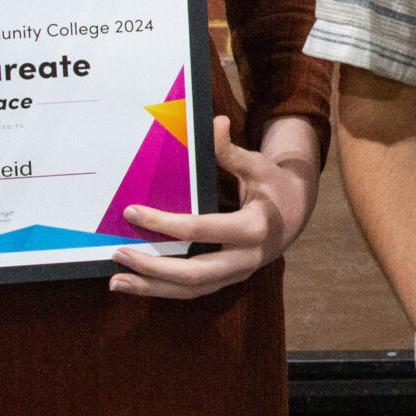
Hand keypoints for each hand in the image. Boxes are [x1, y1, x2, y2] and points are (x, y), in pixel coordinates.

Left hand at [112, 116, 313, 298]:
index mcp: (254, 227)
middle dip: (153, 267)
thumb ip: (231, 151)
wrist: (297, 214)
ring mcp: (238, 273)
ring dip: (153, 288)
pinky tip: (139, 283)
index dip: (163, 222)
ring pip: (191, 290)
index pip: (200, 229)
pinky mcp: (228, 280)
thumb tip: (216, 124)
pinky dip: (164, 289)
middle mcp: (246, 258)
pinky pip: (194, 290)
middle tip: (119, 253)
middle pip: (194, 274)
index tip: (131, 212)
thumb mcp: (257, 165)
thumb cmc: (273, 185)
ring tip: (117, 281)